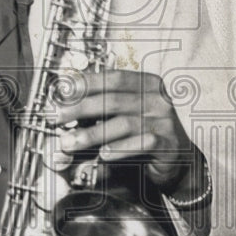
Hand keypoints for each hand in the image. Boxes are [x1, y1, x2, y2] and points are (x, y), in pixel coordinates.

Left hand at [55, 69, 195, 192]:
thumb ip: (102, 107)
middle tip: (57, 118)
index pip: (113, 77)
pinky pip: (142, 143)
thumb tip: (65, 106)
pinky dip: (120, 149)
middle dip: (81, 108)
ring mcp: (164, 120)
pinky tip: (103, 155)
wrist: (178, 157)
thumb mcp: (125, 113)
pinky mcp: (168, 143)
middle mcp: (157, 98)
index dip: (86, 83)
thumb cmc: (144, 131)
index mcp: (146, 83)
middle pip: (113, 100)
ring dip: (92, 134)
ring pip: (124, 123)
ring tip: (70, 142)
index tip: (63, 91)